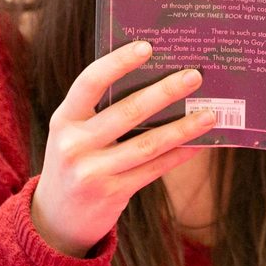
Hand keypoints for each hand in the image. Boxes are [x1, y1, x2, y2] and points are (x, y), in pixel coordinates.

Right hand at [30, 40, 215, 255]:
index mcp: (64, 119)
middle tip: (194, 77)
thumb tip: (156, 80)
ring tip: (210, 113)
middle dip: (164, 92)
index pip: (90, 82)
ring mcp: (91, 172)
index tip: (147, 46)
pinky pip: (153, 169)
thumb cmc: (75, 161)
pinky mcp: (111, 193)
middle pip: (126, 112)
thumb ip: (101, 110)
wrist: (56, 218)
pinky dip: (179, 155)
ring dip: (182, 128)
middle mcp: (73, 144)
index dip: (118, 63)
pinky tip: (199, 144)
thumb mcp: (74, 133)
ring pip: (147, 144)